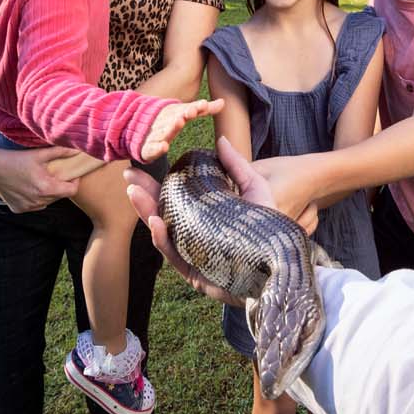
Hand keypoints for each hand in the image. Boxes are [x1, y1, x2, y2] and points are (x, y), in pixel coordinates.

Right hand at [0, 143, 85, 212]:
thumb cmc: (15, 158)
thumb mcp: (39, 153)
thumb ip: (60, 152)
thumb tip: (79, 149)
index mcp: (46, 188)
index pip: (72, 190)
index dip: (74, 181)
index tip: (70, 174)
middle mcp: (38, 201)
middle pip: (58, 196)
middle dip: (59, 186)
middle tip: (55, 174)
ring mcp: (27, 207)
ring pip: (46, 202)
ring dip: (46, 193)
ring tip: (40, 180)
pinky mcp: (18, 209)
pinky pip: (33, 206)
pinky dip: (33, 199)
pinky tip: (28, 187)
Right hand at [125, 135, 313, 307]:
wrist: (284, 263)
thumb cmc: (269, 229)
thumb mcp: (254, 190)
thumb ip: (237, 167)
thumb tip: (221, 140)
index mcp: (203, 217)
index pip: (173, 199)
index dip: (155, 185)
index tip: (138, 168)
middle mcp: (194, 236)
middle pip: (163, 215)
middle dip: (144, 197)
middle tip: (129, 178)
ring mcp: (193, 255)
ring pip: (163, 235)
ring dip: (148, 215)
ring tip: (136, 195)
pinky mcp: (196, 274)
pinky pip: (175, 257)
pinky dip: (163, 240)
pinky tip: (156, 223)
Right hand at [137, 96, 224, 162]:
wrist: (136, 125)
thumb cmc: (167, 119)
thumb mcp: (184, 112)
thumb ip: (202, 109)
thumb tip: (224, 102)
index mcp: (176, 114)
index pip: (187, 110)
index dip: (195, 108)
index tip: (203, 104)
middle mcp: (166, 123)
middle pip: (175, 119)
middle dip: (183, 115)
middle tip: (191, 112)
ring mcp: (156, 134)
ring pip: (164, 131)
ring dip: (171, 128)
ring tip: (179, 122)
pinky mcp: (147, 148)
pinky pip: (152, 149)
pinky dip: (157, 148)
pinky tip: (164, 147)